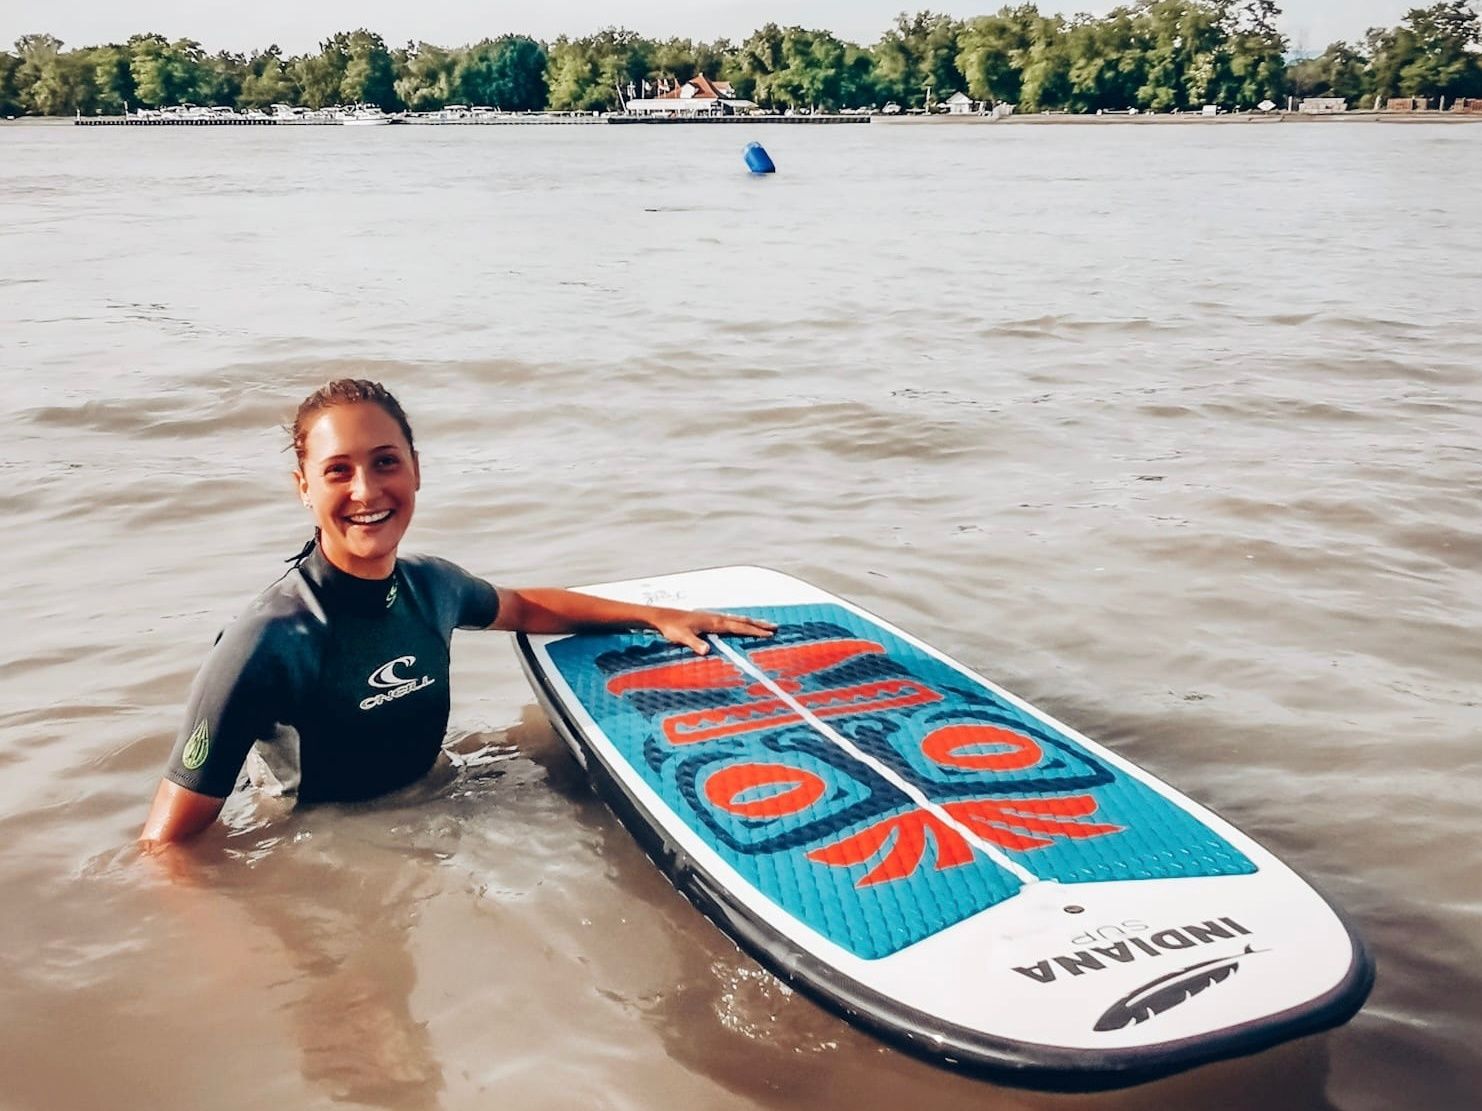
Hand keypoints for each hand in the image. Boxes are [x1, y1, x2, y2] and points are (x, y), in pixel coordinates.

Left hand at [651, 609, 777, 654]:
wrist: (663, 617)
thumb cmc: (672, 627)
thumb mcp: (682, 637)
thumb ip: (695, 643)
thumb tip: (707, 650)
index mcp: (714, 622)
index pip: (739, 626)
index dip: (755, 630)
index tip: (769, 633)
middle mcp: (716, 618)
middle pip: (742, 621)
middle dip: (759, 624)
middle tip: (775, 627)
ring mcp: (713, 618)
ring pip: (737, 620)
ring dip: (751, 622)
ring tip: (764, 625)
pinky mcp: (709, 620)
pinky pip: (730, 621)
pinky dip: (741, 623)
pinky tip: (741, 626)